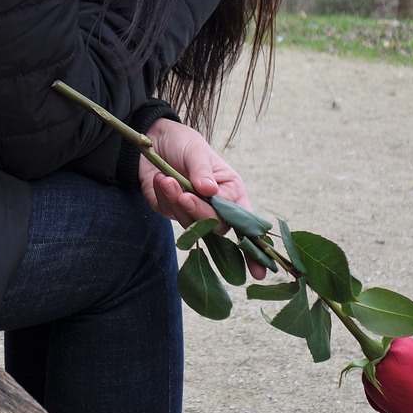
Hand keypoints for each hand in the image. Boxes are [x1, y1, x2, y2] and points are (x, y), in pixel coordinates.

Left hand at [138, 118, 267, 279]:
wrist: (153, 140)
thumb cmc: (184, 144)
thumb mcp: (196, 150)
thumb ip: (202, 169)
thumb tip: (208, 189)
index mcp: (232, 192)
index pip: (245, 224)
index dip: (253, 249)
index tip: (259, 272)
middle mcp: (215, 206)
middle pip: (215, 227)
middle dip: (200, 213)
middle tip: (185, 194)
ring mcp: (192, 212)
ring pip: (190, 224)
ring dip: (177, 202)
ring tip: (167, 179)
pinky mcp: (170, 211)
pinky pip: (169, 213)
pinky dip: (164, 196)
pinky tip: (161, 179)